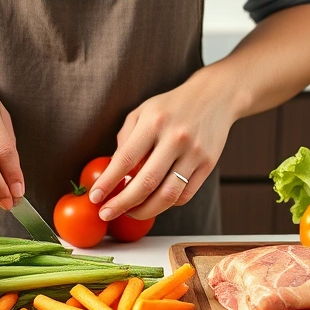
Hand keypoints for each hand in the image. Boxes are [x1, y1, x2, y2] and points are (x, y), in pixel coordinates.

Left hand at [88, 66, 240, 220]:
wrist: (215, 96)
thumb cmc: (172, 106)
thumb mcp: (142, 112)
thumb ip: (126, 140)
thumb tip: (114, 172)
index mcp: (154, 122)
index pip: (126, 159)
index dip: (108, 182)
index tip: (95, 198)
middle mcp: (175, 138)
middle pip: (146, 183)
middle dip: (122, 204)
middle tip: (106, 214)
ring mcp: (194, 153)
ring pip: (167, 196)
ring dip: (144, 211)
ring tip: (130, 212)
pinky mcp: (208, 164)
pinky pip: (184, 195)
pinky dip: (166, 204)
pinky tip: (155, 201)